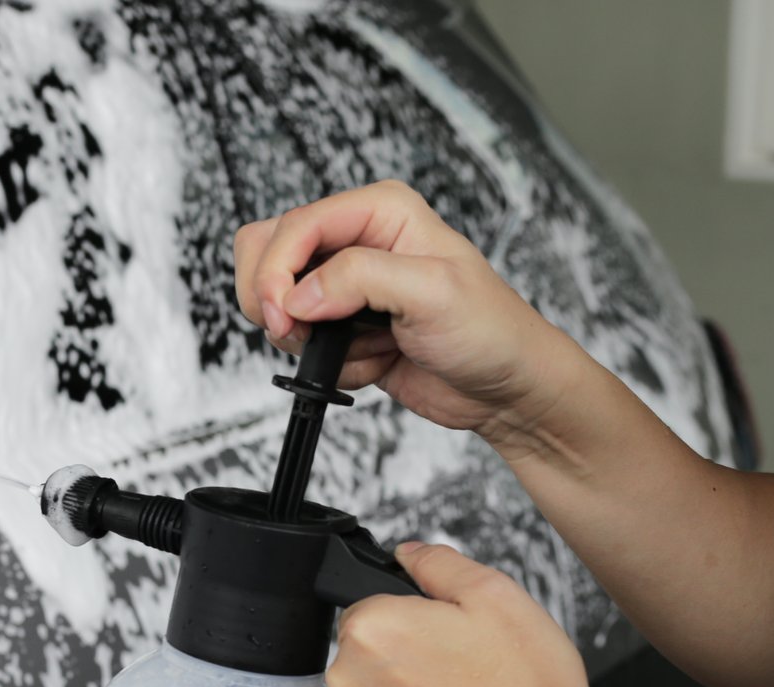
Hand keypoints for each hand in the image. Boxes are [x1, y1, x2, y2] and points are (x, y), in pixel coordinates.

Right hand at [233, 180, 578, 442]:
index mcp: (379, 211)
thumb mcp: (432, 292)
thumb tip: (298, 295)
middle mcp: (357, 241)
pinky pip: (299, 343)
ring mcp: (344, 286)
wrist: (505, 388)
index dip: (276, 270)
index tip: (284, 315)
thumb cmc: (490, 330)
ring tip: (349, 347)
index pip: (296, 225)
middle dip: (272, 298)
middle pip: (268, 250)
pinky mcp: (341, 327)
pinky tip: (371, 362)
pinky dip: (324, 364)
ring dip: (300, 335)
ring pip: (274, 299)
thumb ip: (359, 279)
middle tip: (295, 332)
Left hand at [325, 541, 609, 686]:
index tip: (445, 642)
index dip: (412, 622)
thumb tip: (409, 554)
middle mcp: (349, 684)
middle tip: (461, 680)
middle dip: (404, 665)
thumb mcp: (498, 598)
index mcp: (373, 630)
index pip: (370, 610)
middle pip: (366, 660)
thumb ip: (441, 565)